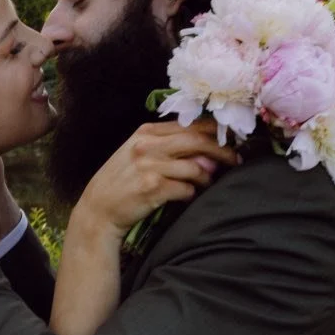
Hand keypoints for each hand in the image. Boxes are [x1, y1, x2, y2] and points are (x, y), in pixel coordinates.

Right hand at [73, 120, 236, 241]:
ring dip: (208, 177)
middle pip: (197, 141)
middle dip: (222, 150)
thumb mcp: (138, 154)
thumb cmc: (120, 181)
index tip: (230, 138)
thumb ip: (169, 148)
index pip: (189, 125)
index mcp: (145, 132)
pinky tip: (189, 196)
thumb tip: (206, 155)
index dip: (214, 131)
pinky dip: (192, 193)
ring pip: (195, 167)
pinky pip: (186, 189)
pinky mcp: (152, 188)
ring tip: (209, 183)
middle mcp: (147, 146)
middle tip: (235, 160)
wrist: (98, 209)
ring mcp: (149, 166)